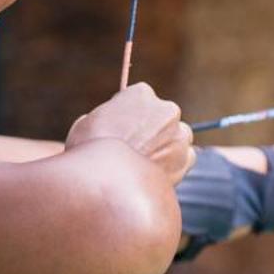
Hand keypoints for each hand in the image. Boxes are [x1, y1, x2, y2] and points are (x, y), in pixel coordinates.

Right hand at [67, 82, 194, 181]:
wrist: (105, 180)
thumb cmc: (88, 150)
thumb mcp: (87, 123)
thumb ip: (107, 117)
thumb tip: (109, 123)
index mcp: (141, 93)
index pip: (141, 99)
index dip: (130, 114)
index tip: (124, 127)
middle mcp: (166, 109)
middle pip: (163, 117)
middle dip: (153, 130)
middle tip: (136, 148)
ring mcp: (179, 134)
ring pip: (177, 137)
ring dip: (166, 146)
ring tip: (144, 164)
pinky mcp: (186, 158)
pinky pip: (185, 158)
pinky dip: (174, 165)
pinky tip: (155, 173)